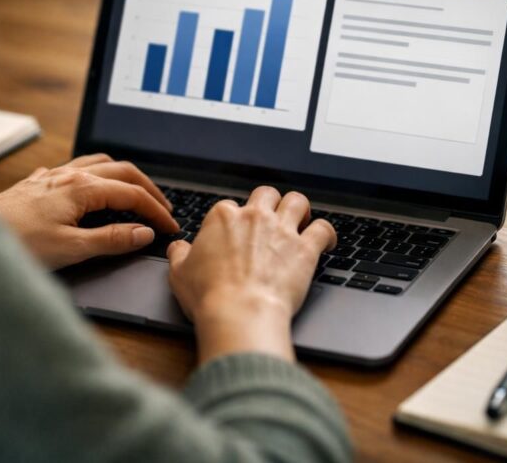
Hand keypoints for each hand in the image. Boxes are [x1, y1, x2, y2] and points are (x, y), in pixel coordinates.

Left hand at [0, 154, 179, 269]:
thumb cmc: (16, 244)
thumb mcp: (71, 249)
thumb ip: (111, 239)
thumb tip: (143, 233)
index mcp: (82, 188)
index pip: (132, 194)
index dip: (156, 211)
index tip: (170, 227)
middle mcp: (69, 175)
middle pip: (122, 171)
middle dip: (148, 189)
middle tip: (163, 209)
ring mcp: (52, 176)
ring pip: (100, 163)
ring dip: (124, 176)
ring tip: (137, 193)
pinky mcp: (37, 183)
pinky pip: (77, 167)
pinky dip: (97, 174)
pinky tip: (92, 188)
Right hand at [167, 186, 335, 362]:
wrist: (240, 313)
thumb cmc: (209, 296)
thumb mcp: (179, 274)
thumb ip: (179, 254)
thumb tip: (178, 248)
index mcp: (223, 217)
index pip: (231, 207)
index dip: (234, 222)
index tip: (237, 236)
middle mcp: (254, 217)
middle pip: (267, 194)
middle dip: (270, 203)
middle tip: (272, 219)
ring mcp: (282, 231)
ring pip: (298, 201)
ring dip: (300, 209)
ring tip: (300, 221)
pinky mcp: (305, 249)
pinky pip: (324, 229)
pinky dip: (327, 233)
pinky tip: (326, 242)